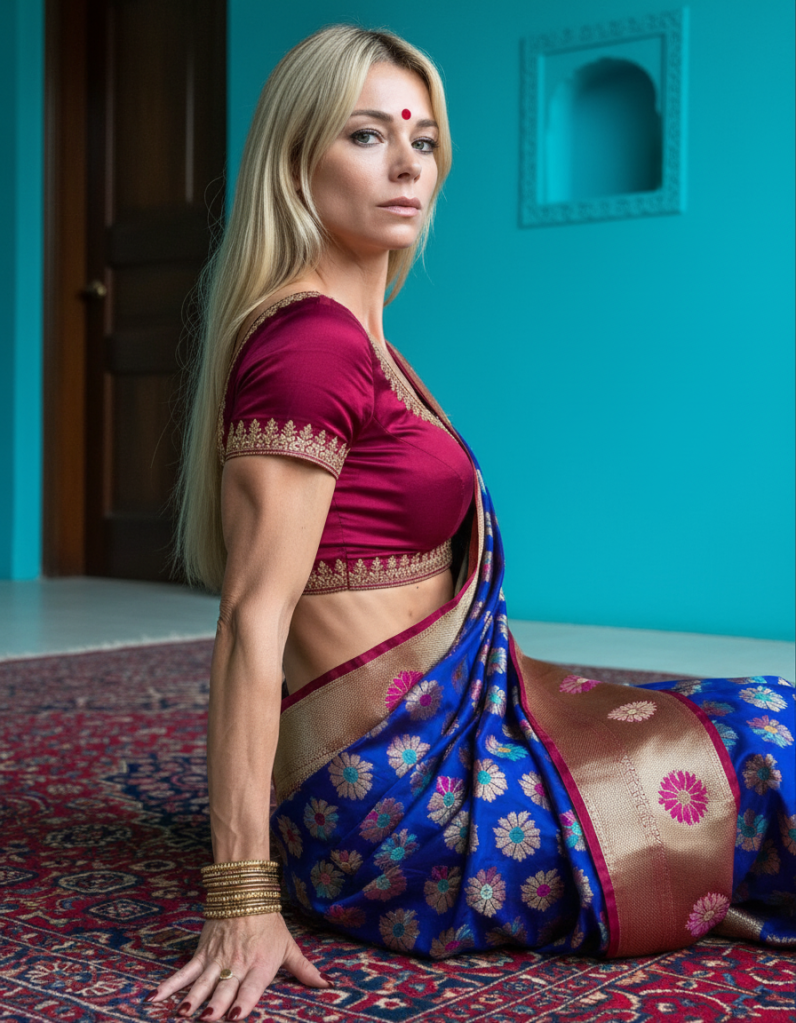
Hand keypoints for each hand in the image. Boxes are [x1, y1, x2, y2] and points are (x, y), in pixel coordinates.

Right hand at [146, 913, 331, 1019]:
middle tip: (207, 1019)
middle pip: (223, 990)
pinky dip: (170, 984)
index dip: (242, 1004)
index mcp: (259, 967)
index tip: (233, 1017)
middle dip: (215, 1007)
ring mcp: (217, 959)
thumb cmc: (269, 923)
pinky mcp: (202, 952)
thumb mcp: (288, 946)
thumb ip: (304, 970)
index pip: (250, 990)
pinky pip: (185, 971)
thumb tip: (327, 985)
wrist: (245, 891)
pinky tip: (157, 997)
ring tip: (181, 1013)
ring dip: (191, 998)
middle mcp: (237, 965)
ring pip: (201, 982)